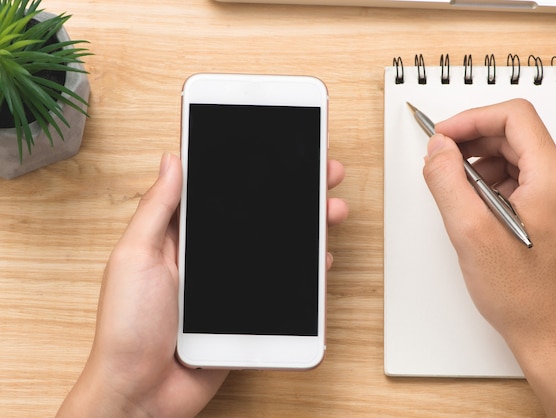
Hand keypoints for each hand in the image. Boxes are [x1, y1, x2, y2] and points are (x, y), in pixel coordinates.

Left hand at [57, 154, 347, 416]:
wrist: (141, 391)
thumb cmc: (127, 327)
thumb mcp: (135, 256)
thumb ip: (157, 209)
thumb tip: (172, 160)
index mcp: (180, 237)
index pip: (222, 192)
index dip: (254, 171)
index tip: (280, 150)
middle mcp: (209, 256)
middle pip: (259, 216)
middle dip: (294, 193)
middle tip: (323, 175)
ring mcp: (230, 284)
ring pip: (276, 248)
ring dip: (307, 227)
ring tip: (331, 211)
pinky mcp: (245, 312)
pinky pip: (282, 288)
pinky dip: (305, 272)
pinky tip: (320, 257)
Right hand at [422, 99, 555, 416]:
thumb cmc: (525, 298)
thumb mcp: (470, 234)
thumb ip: (448, 181)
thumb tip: (438, 149)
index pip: (514, 117)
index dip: (471, 119)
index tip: (444, 135)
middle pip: (517, 136)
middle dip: (474, 143)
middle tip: (442, 162)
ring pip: (521, 159)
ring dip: (484, 166)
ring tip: (460, 194)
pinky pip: (529, 182)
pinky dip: (499, 186)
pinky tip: (480, 210)